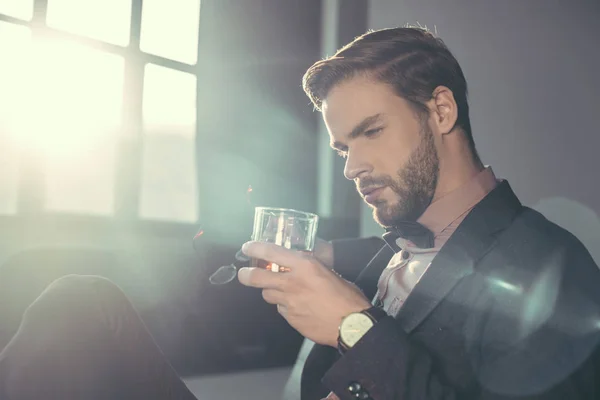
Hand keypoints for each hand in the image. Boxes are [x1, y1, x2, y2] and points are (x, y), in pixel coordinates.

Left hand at [237, 241, 370, 346]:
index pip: (270, 252)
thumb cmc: (347, 297)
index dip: (254, 248)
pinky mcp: (291, 319)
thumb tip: (306, 257)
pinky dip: (285, 306)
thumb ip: (313, 264)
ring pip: (268, 295)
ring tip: (281, 290)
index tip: (247, 247)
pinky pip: (281, 309)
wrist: (352, 326)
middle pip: (256, 277)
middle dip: (246, 274)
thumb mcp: (330, 271)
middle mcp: (292, 283)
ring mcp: (289, 303)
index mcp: (304, 265)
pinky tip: (297, 306)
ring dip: (271, 291)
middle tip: (244, 273)